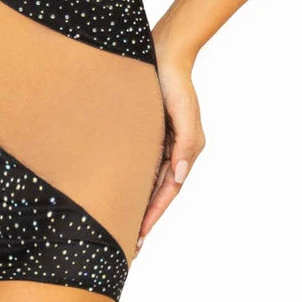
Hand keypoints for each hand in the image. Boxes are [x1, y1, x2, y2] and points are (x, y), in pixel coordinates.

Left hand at [132, 55, 205, 257]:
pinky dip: (129, 183)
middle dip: (143, 219)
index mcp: (184, 152)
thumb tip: (180, 173)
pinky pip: (137, 165)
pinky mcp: (143, 134)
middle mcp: (171, 152)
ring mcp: (157, 144)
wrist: (163, 54)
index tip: (138, 237)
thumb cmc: (175, 82)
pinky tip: (115, 193)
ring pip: (145, 183)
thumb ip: (187, 144)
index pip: (166, 192)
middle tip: (127, 247)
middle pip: (155, 193)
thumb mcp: (185, 112)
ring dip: (135, 205)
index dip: (152, 216)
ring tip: (119, 228)